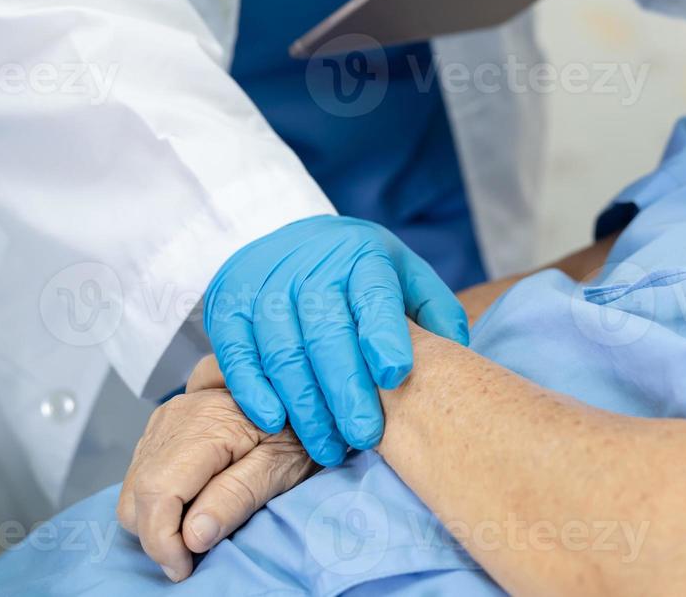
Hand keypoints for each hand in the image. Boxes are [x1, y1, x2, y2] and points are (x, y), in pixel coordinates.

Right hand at [116, 387, 317, 582]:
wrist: (302, 391)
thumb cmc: (301, 429)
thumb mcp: (282, 465)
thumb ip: (238, 497)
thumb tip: (192, 536)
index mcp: (204, 424)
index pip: (157, 491)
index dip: (162, 540)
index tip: (184, 567)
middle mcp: (176, 417)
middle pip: (138, 494)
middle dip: (158, 535)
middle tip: (194, 555)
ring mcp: (165, 420)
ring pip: (135, 488)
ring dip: (158, 519)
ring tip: (200, 527)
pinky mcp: (164, 428)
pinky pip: (143, 475)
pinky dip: (160, 501)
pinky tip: (194, 504)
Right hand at [202, 215, 469, 465]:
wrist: (286, 237)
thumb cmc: (358, 272)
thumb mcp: (403, 274)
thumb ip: (434, 310)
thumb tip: (458, 354)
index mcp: (361, 258)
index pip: (373, 294)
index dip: (383, 334)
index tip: (395, 374)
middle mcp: (310, 268)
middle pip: (326, 332)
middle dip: (346, 389)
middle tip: (365, 436)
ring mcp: (265, 287)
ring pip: (283, 351)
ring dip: (306, 405)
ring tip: (329, 447)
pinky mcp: (227, 308)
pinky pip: (236, 355)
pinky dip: (254, 390)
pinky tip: (276, 422)